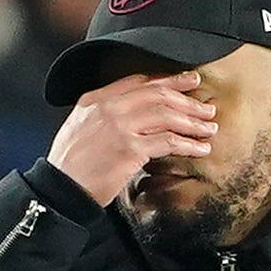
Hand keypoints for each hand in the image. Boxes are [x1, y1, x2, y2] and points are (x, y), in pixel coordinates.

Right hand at [48, 71, 215, 205]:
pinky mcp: (131, 150)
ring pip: (167, 115)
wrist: (61, 189)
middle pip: (158, 94)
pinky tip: (199, 149)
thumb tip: (131, 113)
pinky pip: (168, 142)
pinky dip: (188, 145)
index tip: (189, 82)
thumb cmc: (69, 166)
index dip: (168, 80)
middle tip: (206, 107)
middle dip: (187, 100)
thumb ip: (102, 115)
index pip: (139, 82)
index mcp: (96, 100)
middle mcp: (109, 108)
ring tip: (209, 128)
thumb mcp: (78, 128)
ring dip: (193, 122)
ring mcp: (121, 127)